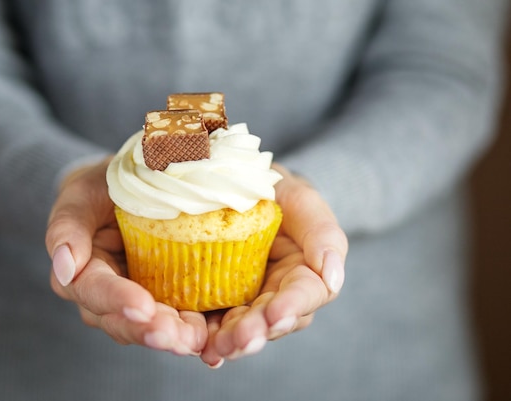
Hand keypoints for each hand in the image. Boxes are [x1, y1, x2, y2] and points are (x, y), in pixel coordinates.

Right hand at [45, 157, 207, 355]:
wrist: (128, 191)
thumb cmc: (99, 190)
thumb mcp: (79, 196)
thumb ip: (67, 228)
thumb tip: (64, 268)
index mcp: (80, 275)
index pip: (94, 291)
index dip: (117, 300)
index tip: (143, 307)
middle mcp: (104, 300)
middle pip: (123, 322)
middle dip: (150, 331)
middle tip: (176, 337)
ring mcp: (136, 304)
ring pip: (150, 328)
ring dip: (174, 337)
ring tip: (197, 340)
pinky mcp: (165, 302)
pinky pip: (177, 322)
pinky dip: (194, 332)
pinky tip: (212, 340)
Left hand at [200, 163, 347, 366]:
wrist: (237, 186)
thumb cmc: (277, 191)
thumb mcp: (302, 200)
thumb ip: (323, 233)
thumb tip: (334, 277)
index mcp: (305, 274)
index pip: (306, 294)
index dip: (292, 306)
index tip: (277, 313)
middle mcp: (279, 295)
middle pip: (272, 321)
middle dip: (257, 332)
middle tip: (240, 339)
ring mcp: (248, 302)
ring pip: (244, 329)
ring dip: (232, 341)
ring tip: (217, 349)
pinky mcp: (218, 302)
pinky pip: (215, 323)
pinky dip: (208, 338)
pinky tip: (202, 349)